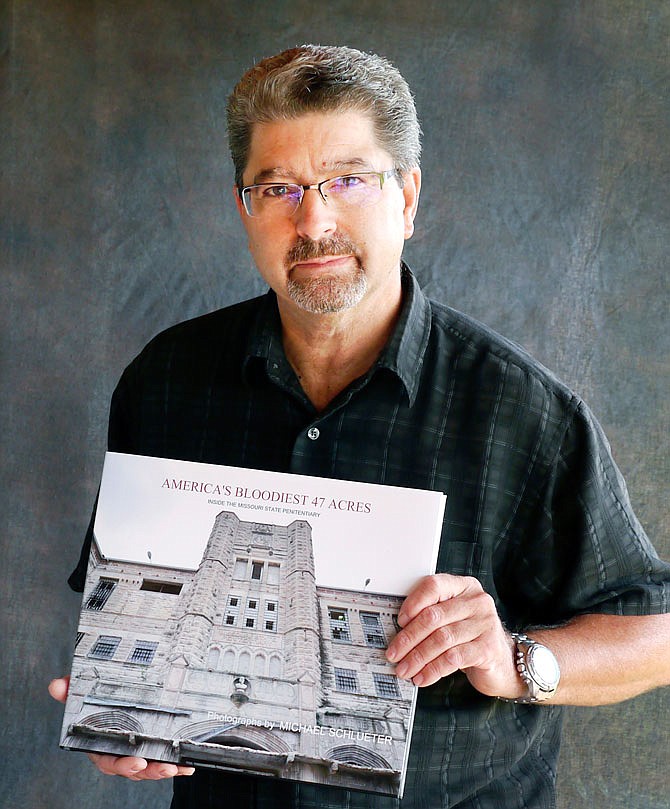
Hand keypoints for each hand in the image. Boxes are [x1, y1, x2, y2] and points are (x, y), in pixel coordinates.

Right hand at [48, 677, 194, 779]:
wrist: (115, 692)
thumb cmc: (95, 699)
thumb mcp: (82, 691)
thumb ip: (70, 689)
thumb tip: (57, 685)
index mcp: (101, 743)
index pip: (109, 759)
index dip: (122, 764)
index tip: (137, 762)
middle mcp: (118, 750)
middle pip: (132, 768)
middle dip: (149, 771)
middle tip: (163, 767)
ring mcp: (136, 750)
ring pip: (149, 767)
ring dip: (163, 769)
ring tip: (176, 767)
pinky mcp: (153, 748)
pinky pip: (163, 760)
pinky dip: (176, 765)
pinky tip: (187, 766)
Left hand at [385, 574, 523, 697]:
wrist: (504, 660)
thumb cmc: (471, 636)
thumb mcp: (452, 618)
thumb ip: (432, 615)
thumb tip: (398, 630)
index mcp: (464, 587)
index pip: (434, 586)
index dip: (413, 603)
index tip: (399, 622)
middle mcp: (477, 601)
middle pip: (434, 616)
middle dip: (409, 638)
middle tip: (394, 653)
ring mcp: (486, 624)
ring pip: (442, 639)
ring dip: (418, 657)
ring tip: (405, 668)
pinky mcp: (488, 648)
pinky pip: (454, 658)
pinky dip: (433, 669)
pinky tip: (423, 677)